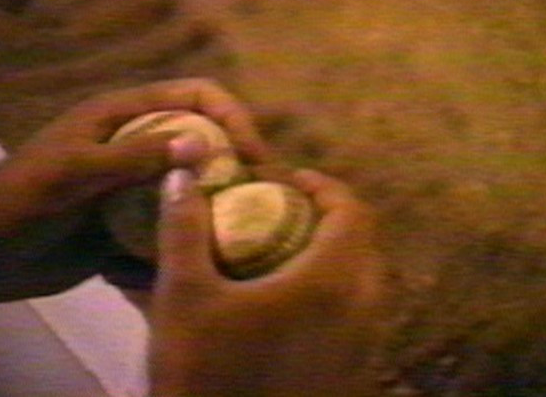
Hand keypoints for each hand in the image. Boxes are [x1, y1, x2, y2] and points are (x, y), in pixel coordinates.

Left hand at [0, 78, 272, 318]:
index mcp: (125, 115)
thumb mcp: (76, 171)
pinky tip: (196, 258)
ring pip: (193, 185)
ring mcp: (136, 186)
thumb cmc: (22, 197)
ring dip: (216, 204)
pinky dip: (185, 237)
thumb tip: (203, 144)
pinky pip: (172, 224)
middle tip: (258, 198)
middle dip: (234, 162)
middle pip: (203, 139)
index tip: (253, 154)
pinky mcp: (131, 223)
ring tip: (238, 232)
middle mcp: (138, 145)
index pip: (195, 95)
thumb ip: (135, 156)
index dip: (232, 115)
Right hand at [150, 168, 384, 396]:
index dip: (323, 186)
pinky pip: (358, 314)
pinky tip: (291, 302)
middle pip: (362, 243)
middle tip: (286, 210)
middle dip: (329, 218)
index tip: (289, 180)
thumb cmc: (204, 372)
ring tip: (287, 250)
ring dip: (333, 255)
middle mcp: (362, 309)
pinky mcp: (354, 374)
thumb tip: (182, 171)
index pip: (351, 212)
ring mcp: (363, 346)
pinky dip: (335, 292)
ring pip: (364, 281)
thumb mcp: (183, 295)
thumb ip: (183, 227)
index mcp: (330, 282)